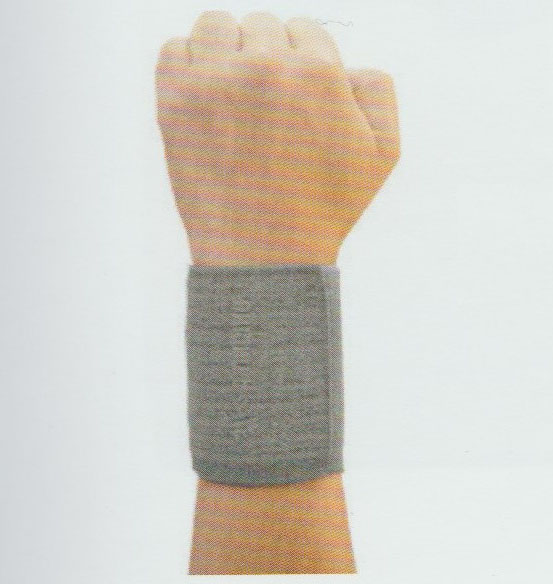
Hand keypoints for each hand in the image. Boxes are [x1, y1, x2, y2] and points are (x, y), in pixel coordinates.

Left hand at [156, 11, 399, 265]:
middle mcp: (263, 67)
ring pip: (216, 26)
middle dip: (269, 56)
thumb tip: (347, 62)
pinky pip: (174, 50)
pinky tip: (205, 97)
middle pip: (261, 25)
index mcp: (316, 71)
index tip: (295, 92)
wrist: (263, 254)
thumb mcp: (382, 154)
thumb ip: (378, 89)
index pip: (305, 29)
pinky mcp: (175, 103)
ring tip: (235, 92)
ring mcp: (214, 82)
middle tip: (267, 103)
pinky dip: (189, 65)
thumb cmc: (321, 209)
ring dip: (227, 50)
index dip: (304, 61)